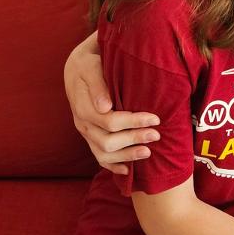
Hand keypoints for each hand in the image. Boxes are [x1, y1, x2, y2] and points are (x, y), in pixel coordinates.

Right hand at [64, 36, 158, 173]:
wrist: (77, 68)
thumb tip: (105, 106)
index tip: (154, 118)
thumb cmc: (88, 64)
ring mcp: (85, 132)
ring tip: (148, 152)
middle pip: (107, 140)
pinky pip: (99, 157)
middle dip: (134, 139)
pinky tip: (128, 170)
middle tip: (156, 135)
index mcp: (82, 106)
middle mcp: (82, 123)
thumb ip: (97, 84)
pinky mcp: (90, 137)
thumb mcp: (91, 66)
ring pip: (103, 153)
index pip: (109, 121)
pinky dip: (113, 166)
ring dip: (127, 155)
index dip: (133, 122)